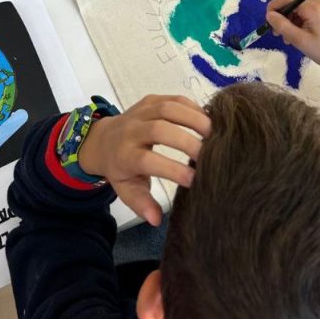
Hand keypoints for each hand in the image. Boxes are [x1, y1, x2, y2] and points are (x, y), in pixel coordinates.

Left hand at [78, 95, 210, 225]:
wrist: (104, 138)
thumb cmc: (120, 168)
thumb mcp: (126, 189)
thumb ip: (141, 203)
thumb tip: (156, 220)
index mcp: (125, 155)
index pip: (148, 161)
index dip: (172, 169)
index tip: (195, 180)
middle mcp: (131, 130)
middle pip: (159, 130)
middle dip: (187, 141)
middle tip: (210, 155)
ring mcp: (141, 111)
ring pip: (167, 108)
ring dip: (194, 119)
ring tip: (215, 133)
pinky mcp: (151, 99)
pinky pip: (173, 98)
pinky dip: (193, 107)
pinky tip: (208, 119)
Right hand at [266, 0, 319, 101]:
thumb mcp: (299, 40)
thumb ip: (282, 25)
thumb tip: (269, 15)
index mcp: (312, 6)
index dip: (273, 8)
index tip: (267, 23)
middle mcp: (317, 2)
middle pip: (292, 4)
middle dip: (282, 18)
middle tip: (277, 35)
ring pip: (297, 10)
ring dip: (290, 23)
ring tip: (289, 40)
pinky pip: (305, 14)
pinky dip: (298, 23)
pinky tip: (298, 37)